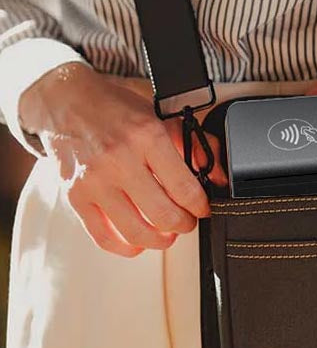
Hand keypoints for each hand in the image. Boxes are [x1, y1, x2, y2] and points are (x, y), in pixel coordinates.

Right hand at [19, 64, 225, 256]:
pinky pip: (104, 237)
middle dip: (184, 225)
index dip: (200, 206)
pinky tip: (138, 242)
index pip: (185, 188)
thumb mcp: (161, 115)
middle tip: (187, 221)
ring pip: (136, 233)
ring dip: (160, 241)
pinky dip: (126, 248)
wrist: (66, 100)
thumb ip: (194, 145)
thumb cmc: (116, 108)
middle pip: (164, 215)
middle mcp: (119, 160)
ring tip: (166, 234)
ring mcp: (95, 181)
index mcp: (147, 137)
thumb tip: (218, 177)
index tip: (202, 208)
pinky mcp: (75, 196)